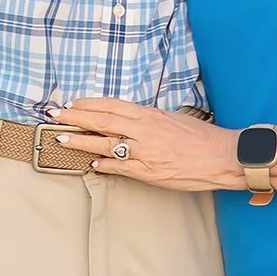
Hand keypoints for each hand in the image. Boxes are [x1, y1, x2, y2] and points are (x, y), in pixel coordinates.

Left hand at [56, 98, 240, 191]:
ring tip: (62, 140)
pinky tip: (91, 165)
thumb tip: (127, 120)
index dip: (88, 104)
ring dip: (81, 141)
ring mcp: (145, 152)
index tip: (71, 103)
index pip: (111, 106)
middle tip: (54, 116)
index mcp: (149, 115)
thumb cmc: (200, 137)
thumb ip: (148, 120)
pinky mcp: (149, 172)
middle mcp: (144, 131)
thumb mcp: (171, 119)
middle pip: (102, 121)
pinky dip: (105, 165)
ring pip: (105, 144)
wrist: (222, 156)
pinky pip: (121, 168)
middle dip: (75, 117)